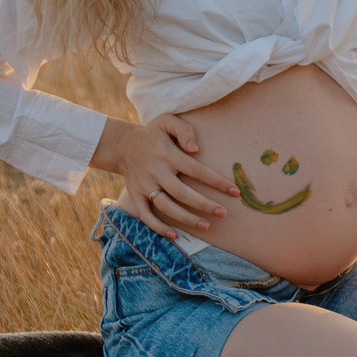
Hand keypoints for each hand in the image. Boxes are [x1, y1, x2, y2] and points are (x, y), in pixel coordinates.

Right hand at [96, 113, 236, 237]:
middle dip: (204, 204)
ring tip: (206, 225)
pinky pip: (146, 215)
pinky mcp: (136, 196)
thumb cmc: (152, 134)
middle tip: (223, 213)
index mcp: (168, 154)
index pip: (196, 170)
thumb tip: (196, 149)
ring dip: (186, 218)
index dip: (216, 181)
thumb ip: (184, 131)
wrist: (121, 145)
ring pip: (166, 206)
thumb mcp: (167, 122)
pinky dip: (158, 227)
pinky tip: (175, 234)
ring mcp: (145, 186)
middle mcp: (156, 172)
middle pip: (182, 193)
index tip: (234, 191)